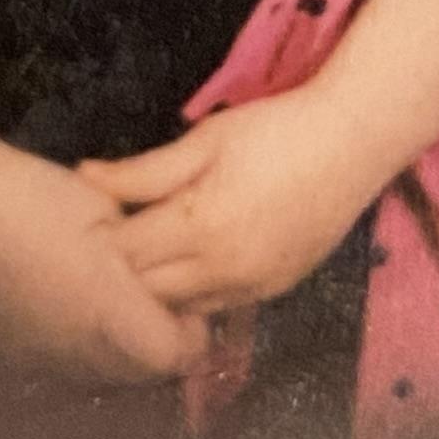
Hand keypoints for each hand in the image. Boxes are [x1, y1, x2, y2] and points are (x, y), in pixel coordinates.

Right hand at [0, 137, 209, 384]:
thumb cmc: (36, 194)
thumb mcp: (107, 211)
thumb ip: (144, 251)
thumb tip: (164, 273)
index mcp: (107, 309)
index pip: (173, 357)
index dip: (190, 335)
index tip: (188, 306)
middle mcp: (75, 349)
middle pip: (139, 375)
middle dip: (157, 345)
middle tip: (156, 304)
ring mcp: (38, 359)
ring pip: (98, 377)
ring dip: (117, 352)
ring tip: (109, 305)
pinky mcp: (8, 356)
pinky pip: (59, 368)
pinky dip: (75, 349)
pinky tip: (63, 307)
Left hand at [83, 93, 389, 318]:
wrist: (353, 142)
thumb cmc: (275, 130)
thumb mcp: (206, 139)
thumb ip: (143, 170)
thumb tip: (84, 177)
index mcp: (200, 226)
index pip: (126, 253)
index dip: (105, 234)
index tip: (97, 215)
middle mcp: (223, 269)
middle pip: (147, 290)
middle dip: (125, 266)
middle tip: (119, 234)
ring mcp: (252, 287)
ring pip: (181, 308)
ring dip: (159, 286)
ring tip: (155, 249)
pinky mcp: (274, 292)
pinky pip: (218, 308)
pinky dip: (196, 293)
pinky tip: (194, 262)